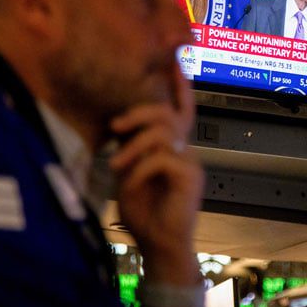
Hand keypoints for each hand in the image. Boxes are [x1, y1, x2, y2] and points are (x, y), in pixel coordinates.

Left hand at [109, 64, 201, 285]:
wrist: (160, 247)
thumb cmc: (145, 213)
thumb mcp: (132, 175)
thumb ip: (133, 150)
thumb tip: (123, 128)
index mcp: (175, 147)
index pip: (181, 109)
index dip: (180, 85)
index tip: (176, 59)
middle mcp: (186, 149)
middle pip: (168, 113)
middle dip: (140, 113)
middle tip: (116, 128)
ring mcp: (190, 162)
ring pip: (163, 132)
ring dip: (134, 146)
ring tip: (116, 166)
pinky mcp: (190, 176)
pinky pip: (162, 157)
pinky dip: (140, 168)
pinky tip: (131, 183)